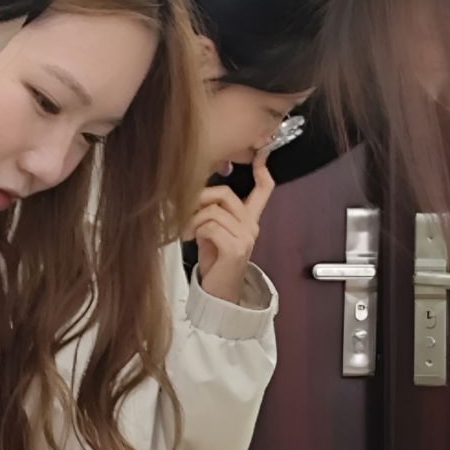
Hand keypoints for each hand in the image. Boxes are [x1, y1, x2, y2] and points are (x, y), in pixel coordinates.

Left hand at [192, 150, 275, 302]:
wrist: (218, 293)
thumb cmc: (213, 261)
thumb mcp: (212, 230)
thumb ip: (211, 211)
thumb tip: (194, 190)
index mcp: (248, 220)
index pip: (264, 190)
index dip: (263, 171)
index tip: (261, 156)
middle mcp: (251, 226)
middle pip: (225, 194)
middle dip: (198, 199)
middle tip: (185, 214)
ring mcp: (246, 237)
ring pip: (213, 210)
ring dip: (192, 219)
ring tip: (186, 231)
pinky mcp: (236, 247)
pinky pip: (210, 226)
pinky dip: (195, 231)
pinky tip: (192, 240)